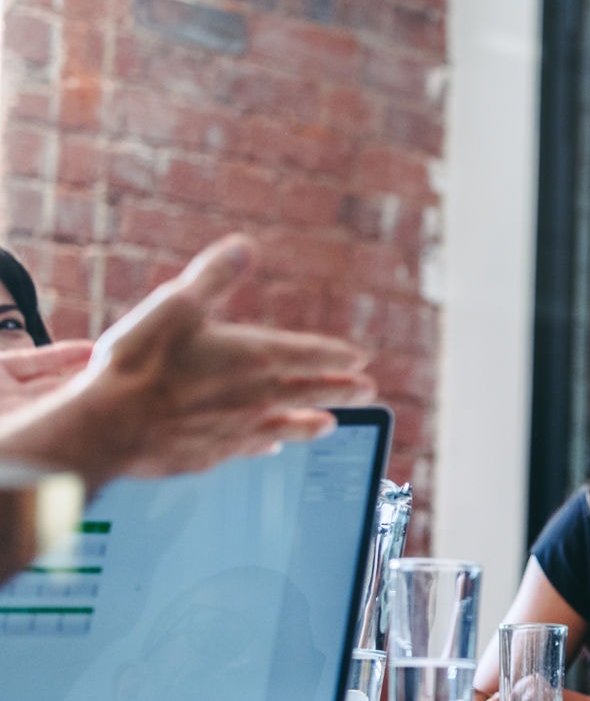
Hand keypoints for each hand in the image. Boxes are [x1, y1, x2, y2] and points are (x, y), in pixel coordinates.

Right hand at [0, 235, 374, 486]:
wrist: (111, 426)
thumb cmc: (141, 362)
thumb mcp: (177, 304)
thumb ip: (214, 275)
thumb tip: (244, 245)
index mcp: (256, 357)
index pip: (311, 355)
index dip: (337, 356)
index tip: (359, 358)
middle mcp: (257, 397)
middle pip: (311, 392)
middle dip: (342, 389)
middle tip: (367, 390)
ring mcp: (238, 430)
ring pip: (289, 425)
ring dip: (312, 422)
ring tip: (331, 424)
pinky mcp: (214, 454)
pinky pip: (252, 449)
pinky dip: (268, 444)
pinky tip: (271, 447)